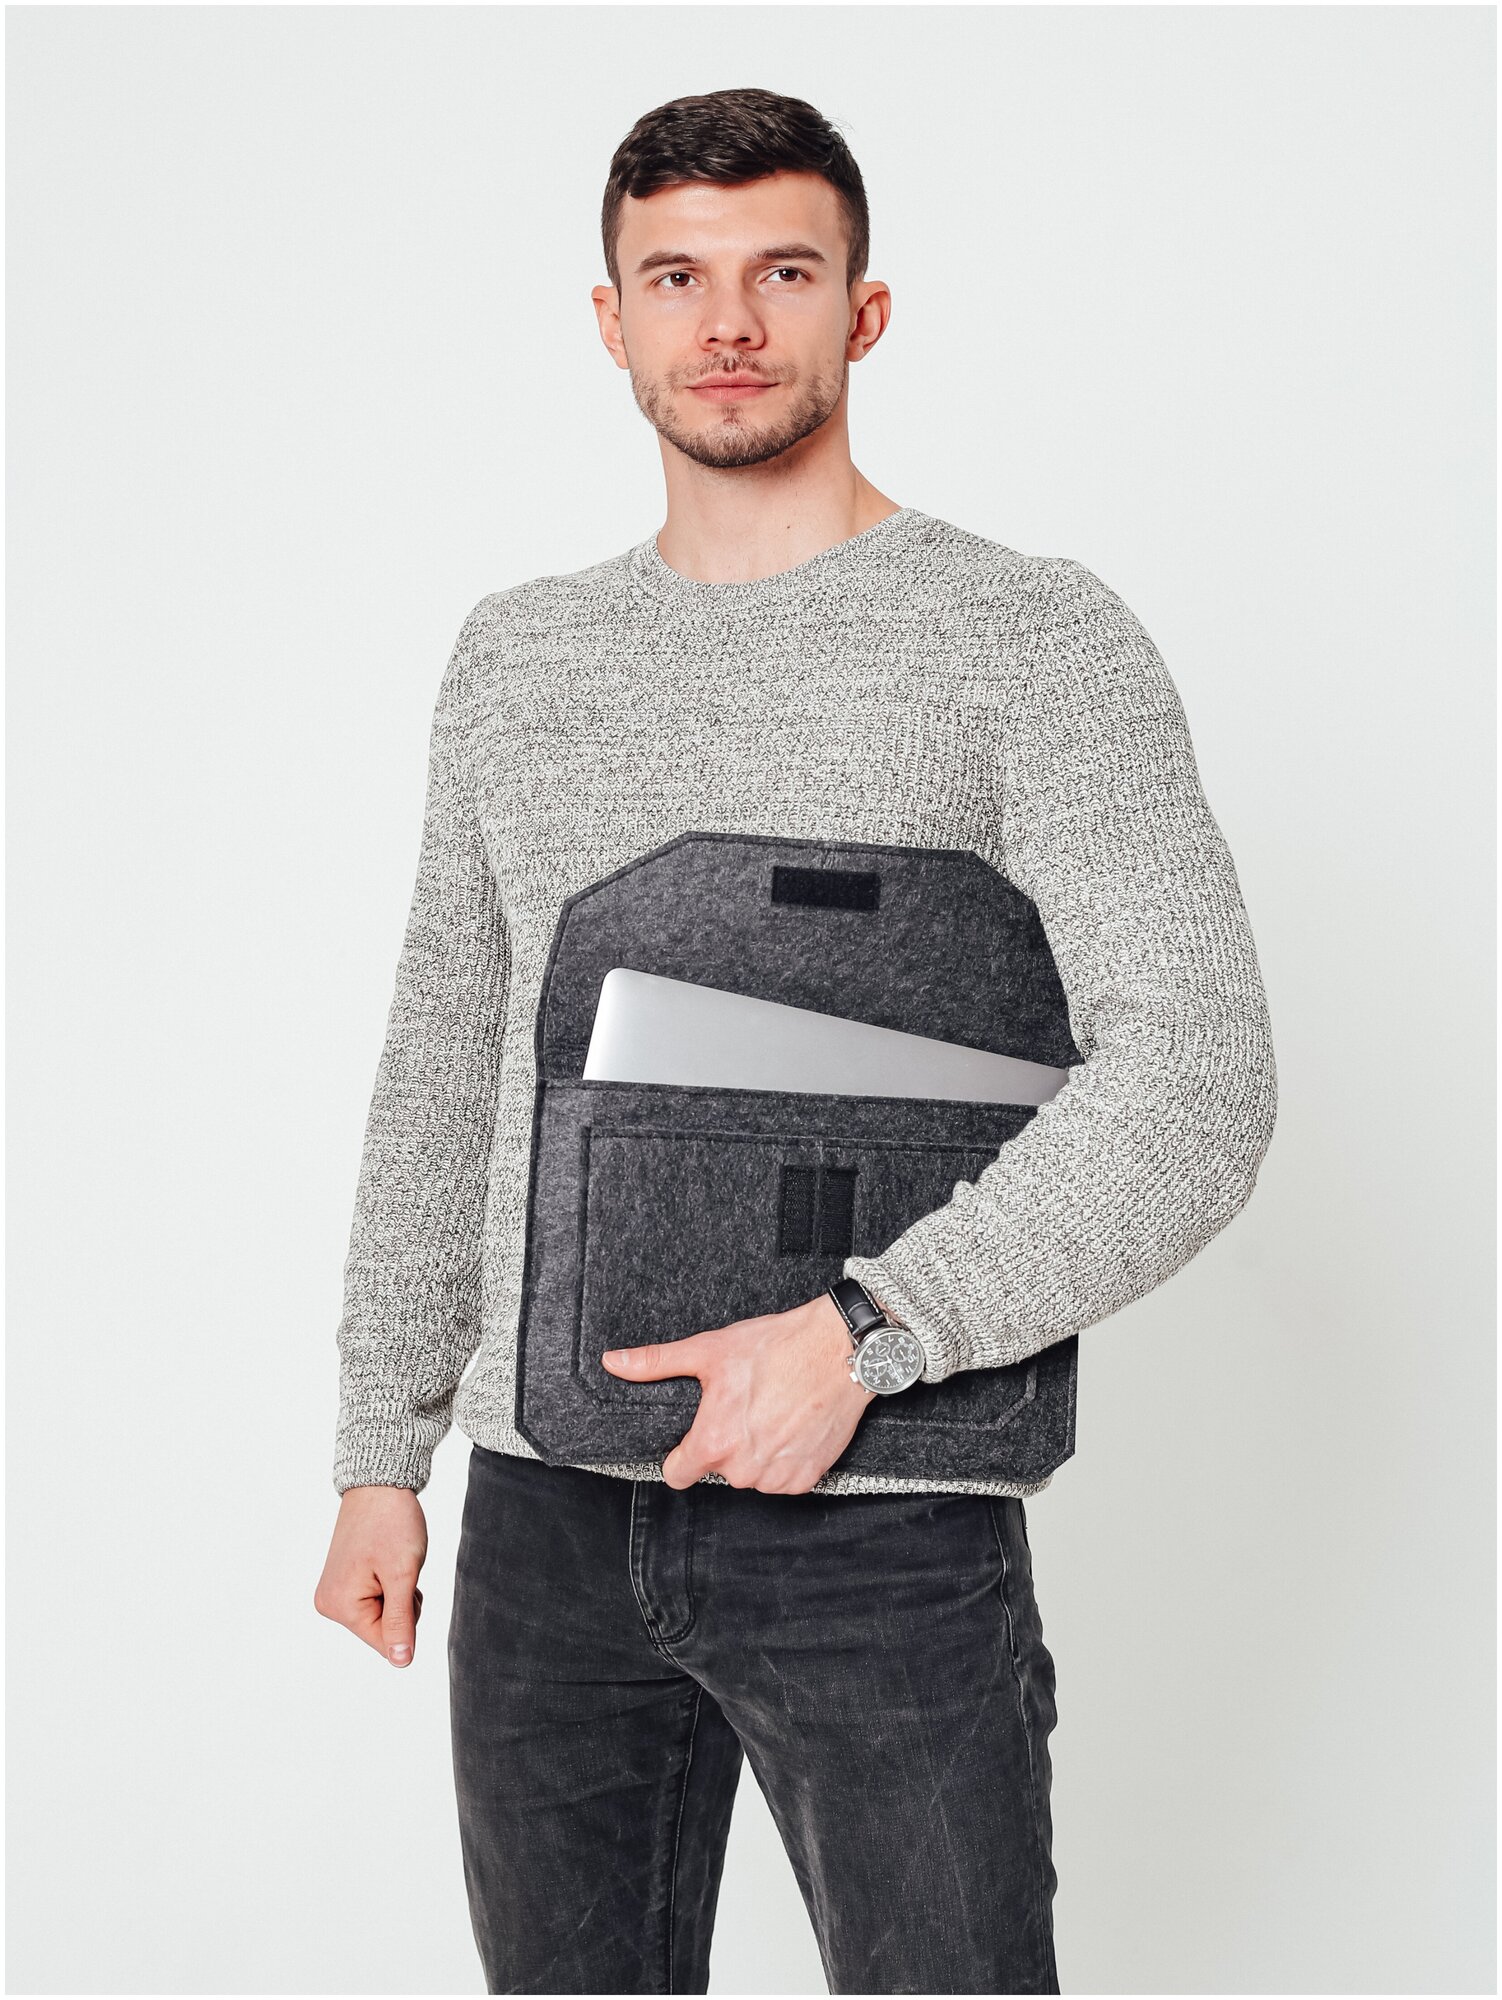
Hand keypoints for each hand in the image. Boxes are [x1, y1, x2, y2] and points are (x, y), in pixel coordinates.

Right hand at [313, 1485, 428, 1667]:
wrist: (379, 1484)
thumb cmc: (392, 1523)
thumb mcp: (403, 1574)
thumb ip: (401, 1621)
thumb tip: (401, 1662)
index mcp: (340, 1606)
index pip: (386, 1641)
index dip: (408, 1616)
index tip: (404, 1582)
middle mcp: (329, 1604)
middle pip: (382, 1629)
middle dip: (402, 1603)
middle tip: (398, 1567)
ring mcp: (333, 1592)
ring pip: (382, 1614)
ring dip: (397, 1593)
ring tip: (392, 1560)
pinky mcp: (342, 1581)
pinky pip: (375, 1599)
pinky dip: (389, 1584)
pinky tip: (385, 1560)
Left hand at [600, 1293, 876, 1493]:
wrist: (838, 1350)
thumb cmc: (775, 1348)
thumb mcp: (710, 1350)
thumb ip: (657, 1363)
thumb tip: (613, 1363)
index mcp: (714, 1442)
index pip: (677, 1475)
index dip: (681, 1455)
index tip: (694, 1436)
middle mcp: (744, 1469)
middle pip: (719, 1470)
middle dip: (725, 1444)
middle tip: (744, 1407)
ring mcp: (778, 1476)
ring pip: (751, 1476)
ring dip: (756, 1453)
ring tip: (771, 1412)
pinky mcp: (808, 1478)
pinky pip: (782, 1478)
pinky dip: (785, 1459)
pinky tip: (792, 1425)